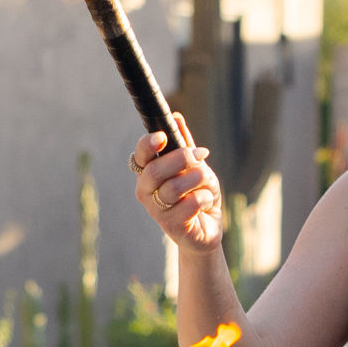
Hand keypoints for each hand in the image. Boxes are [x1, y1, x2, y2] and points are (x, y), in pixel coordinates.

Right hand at [132, 116, 223, 252]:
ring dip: (197, 179)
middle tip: (199, 155)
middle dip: (181, 158)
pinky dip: (205, 198)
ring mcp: (157, 211)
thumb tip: (177, 117)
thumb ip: (185, 145)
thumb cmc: (197, 195)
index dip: (147, 145)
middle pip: (155, 171)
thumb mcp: (195, 167)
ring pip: (174, 187)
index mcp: (148, 173)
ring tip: (206, 182)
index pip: (139, 156)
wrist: (208, 229)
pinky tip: (206, 202)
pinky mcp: (172, 227)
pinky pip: (190, 204)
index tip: (162, 136)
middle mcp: (146, 191)